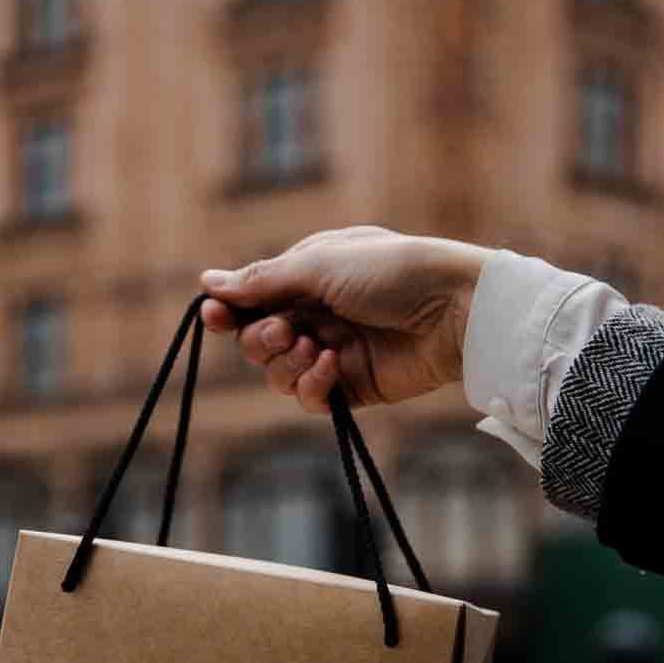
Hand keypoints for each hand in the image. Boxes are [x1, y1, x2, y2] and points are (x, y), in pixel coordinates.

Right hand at [200, 225, 487, 415]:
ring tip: (316, 347)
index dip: (227, 309)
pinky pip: (309, 398)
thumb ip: (263, 280)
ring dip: (287, 363)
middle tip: (284, 332)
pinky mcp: (352, 386)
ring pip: (277, 373)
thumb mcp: (321, 265)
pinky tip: (333, 366)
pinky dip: (312, 385)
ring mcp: (333, 351)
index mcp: (308, 275)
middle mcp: (316, 313)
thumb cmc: (393, 271)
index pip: (251, 297)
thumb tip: (207, 281)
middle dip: (260, 339)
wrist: (455, 310)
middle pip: (257, 339)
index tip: (212, 315)